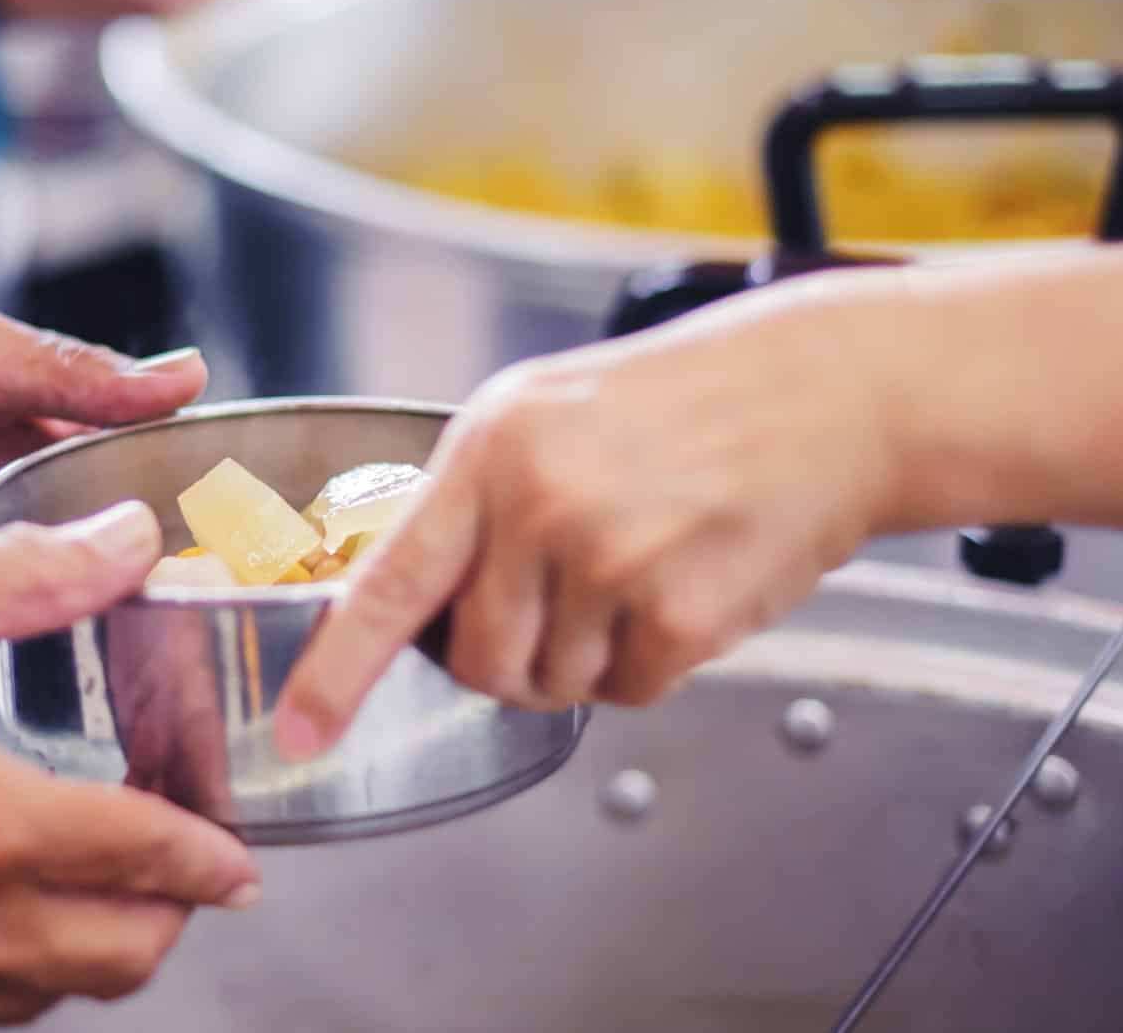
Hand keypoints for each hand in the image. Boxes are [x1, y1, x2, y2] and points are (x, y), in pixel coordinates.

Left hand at [0, 295, 205, 708]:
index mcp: (53, 446)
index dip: (189, 533)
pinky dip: (5, 694)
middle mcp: (26, 516)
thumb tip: (189, 376)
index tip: (250, 575)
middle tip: (205, 664)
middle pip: (109, 576)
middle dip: (151, 617)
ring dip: (88, 663)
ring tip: (142, 708)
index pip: (142, 495)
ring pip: (53, 629)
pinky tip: (44, 730)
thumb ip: (72, 374)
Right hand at [0, 504, 261, 1030]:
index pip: (153, 860)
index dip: (210, 854)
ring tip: (80, 888)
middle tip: (170, 868)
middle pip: (122, 956)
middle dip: (165, 914)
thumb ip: (32, 575)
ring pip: (41, 996)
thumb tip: (131, 542)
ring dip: (82, 948)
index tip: (236, 855)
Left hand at [277, 283, 905, 755]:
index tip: (298, 728)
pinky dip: (652, 663)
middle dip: (509, 658)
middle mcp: (537, 506)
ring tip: (634, 574)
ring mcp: (609, 562)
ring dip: (585, 659)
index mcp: (488, 451)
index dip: (335, 670)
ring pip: (553, 685)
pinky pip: (631, 692)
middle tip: (563, 601)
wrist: (824, 395)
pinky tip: (683, 588)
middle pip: (476, 660)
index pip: (387, 584)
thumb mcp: (543, 413)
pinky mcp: (680, 613)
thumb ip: (473, 500)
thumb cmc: (684, 401)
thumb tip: (412, 599)